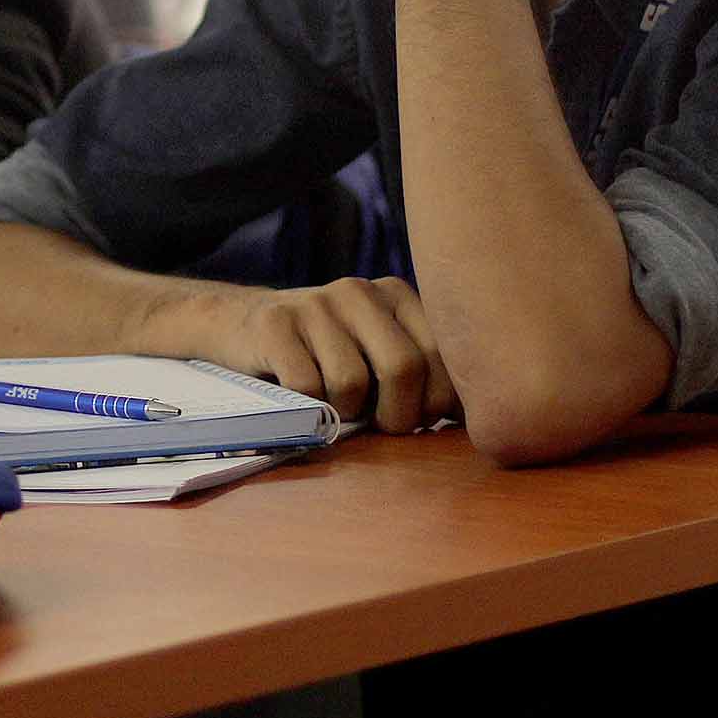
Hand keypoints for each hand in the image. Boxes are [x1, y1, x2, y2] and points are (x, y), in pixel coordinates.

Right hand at [195, 277, 458, 432]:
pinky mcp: (275, 322)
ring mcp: (315, 303)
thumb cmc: (328, 354)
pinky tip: (302, 394)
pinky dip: (308, 407)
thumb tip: (474, 417)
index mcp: (397, 294)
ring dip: (346, 412)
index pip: (441, 355)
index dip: (438, 402)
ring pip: (352, 383)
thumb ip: (422, 368)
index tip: (422, 420)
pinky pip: (307, 387)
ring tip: (338, 404)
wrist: (243, 325)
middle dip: (397, 415)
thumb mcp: (379, 348)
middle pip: (402, 368)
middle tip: (382, 426)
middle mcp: (359, 291)